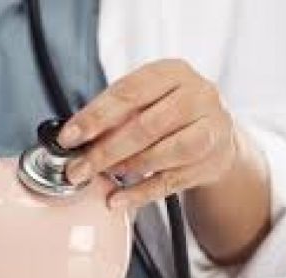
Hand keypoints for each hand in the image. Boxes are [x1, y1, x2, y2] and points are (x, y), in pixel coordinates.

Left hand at [58, 59, 237, 209]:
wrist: (215, 134)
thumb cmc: (169, 113)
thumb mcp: (145, 100)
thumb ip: (113, 114)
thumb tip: (74, 137)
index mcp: (172, 72)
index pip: (128, 92)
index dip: (94, 117)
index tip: (69, 138)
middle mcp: (197, 95)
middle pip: (145, 126)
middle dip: (104, 151)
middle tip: (77, 168)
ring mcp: (211, 128)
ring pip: (164, 152)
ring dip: (126, 167)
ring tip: (103, 174)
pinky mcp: (212, 161)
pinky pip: (171, 181)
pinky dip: (140, 193)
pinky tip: (119, 198)